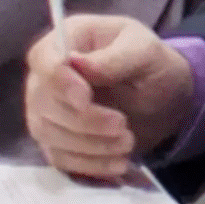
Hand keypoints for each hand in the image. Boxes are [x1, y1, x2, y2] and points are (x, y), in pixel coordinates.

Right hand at [27, 13, 196, 178]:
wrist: (162, 96)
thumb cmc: (150, 63)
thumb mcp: (144, 51)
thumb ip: (114, 57)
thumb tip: (77, 63)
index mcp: (68, 39)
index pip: (42, 58)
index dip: (58, 81)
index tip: (85, 98)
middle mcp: (47, 75)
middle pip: (43, 101)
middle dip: (83, 120)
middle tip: (122, 125)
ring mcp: (47, 110)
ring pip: (48, 133)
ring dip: (88, 144)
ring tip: (128, 143)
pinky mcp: (56, 140)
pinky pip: (59, 157)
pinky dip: (88, 164)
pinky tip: (119, 163)